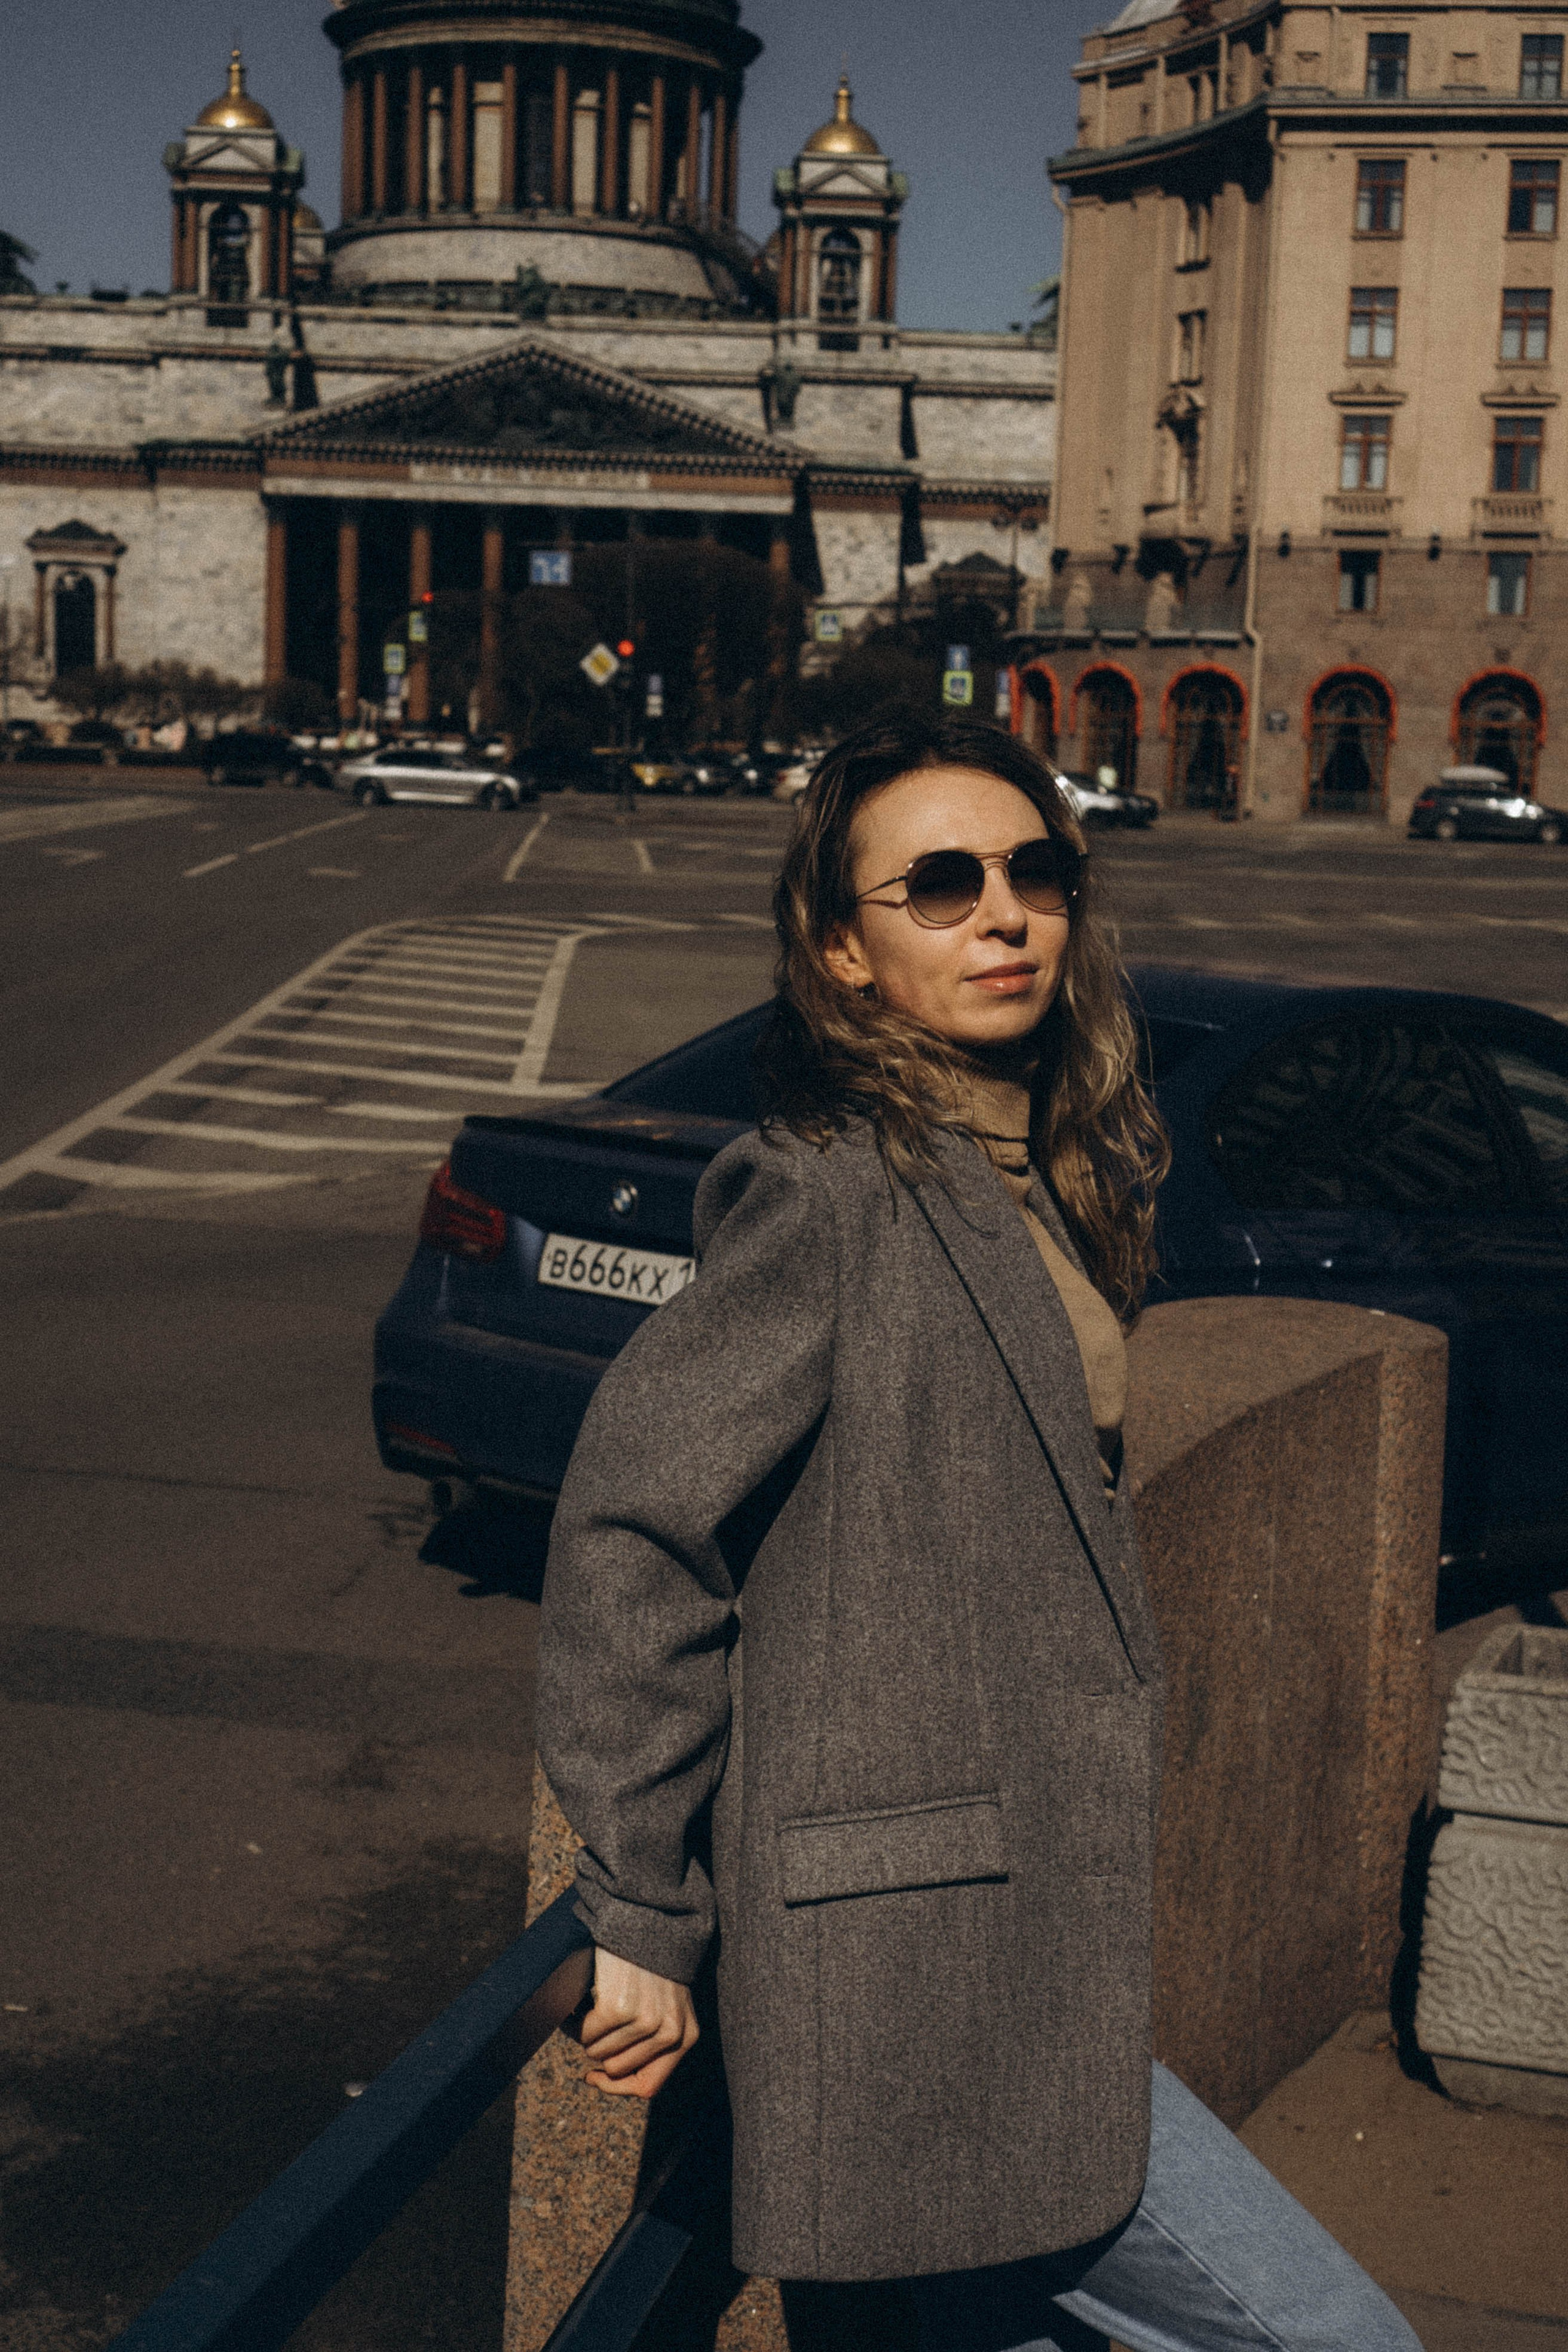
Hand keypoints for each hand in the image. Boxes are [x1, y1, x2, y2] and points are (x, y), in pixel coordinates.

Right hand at [572, 1949, 698, 2100]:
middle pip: (617, 2069)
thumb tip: (610, 2076)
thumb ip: (653, 2041)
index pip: (649, 2086)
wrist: (646, 1918)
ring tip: (588, 2011)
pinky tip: (577, 2006)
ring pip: (598, 2052)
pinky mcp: (619, 2008)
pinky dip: (575, 2021)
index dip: (617, 2087)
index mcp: (685, 2036)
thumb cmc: (651, 1963)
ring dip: (586, 2034)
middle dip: (599, 2050)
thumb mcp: (667, 2005)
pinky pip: (585, 2033)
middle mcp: (670, 2033)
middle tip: (592, 2026)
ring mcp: (645, 2021)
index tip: (594, 2076)